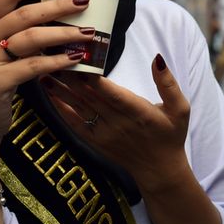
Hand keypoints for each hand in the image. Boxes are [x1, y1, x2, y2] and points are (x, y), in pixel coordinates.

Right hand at [0, 0, 99, 149]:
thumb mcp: (2, 51)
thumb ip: (20, 31)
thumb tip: (58, 11)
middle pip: (25, 13)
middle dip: (58, 6)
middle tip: (84, 2)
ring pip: (32, 38)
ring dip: (65, 33)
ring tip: (88, 32)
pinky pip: (34, 65)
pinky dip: (58, 61)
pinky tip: (76, 58)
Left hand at [42, 54, 190, 193]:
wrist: (159, 170)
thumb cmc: (170, 135)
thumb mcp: (180, 109)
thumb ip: (168, 84)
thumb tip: (157, 59)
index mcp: (138, 112)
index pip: (112, 93)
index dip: (94, 78)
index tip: (79, 58)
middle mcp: (118, 123)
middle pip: (90, 96)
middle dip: (70, 75)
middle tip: (53, 53)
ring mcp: (104, 133)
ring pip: (79, 106)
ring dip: (61, 88)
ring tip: (43, 69)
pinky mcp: (95, 140)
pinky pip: (74, 123)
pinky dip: (61, 107)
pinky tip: (49, 93)